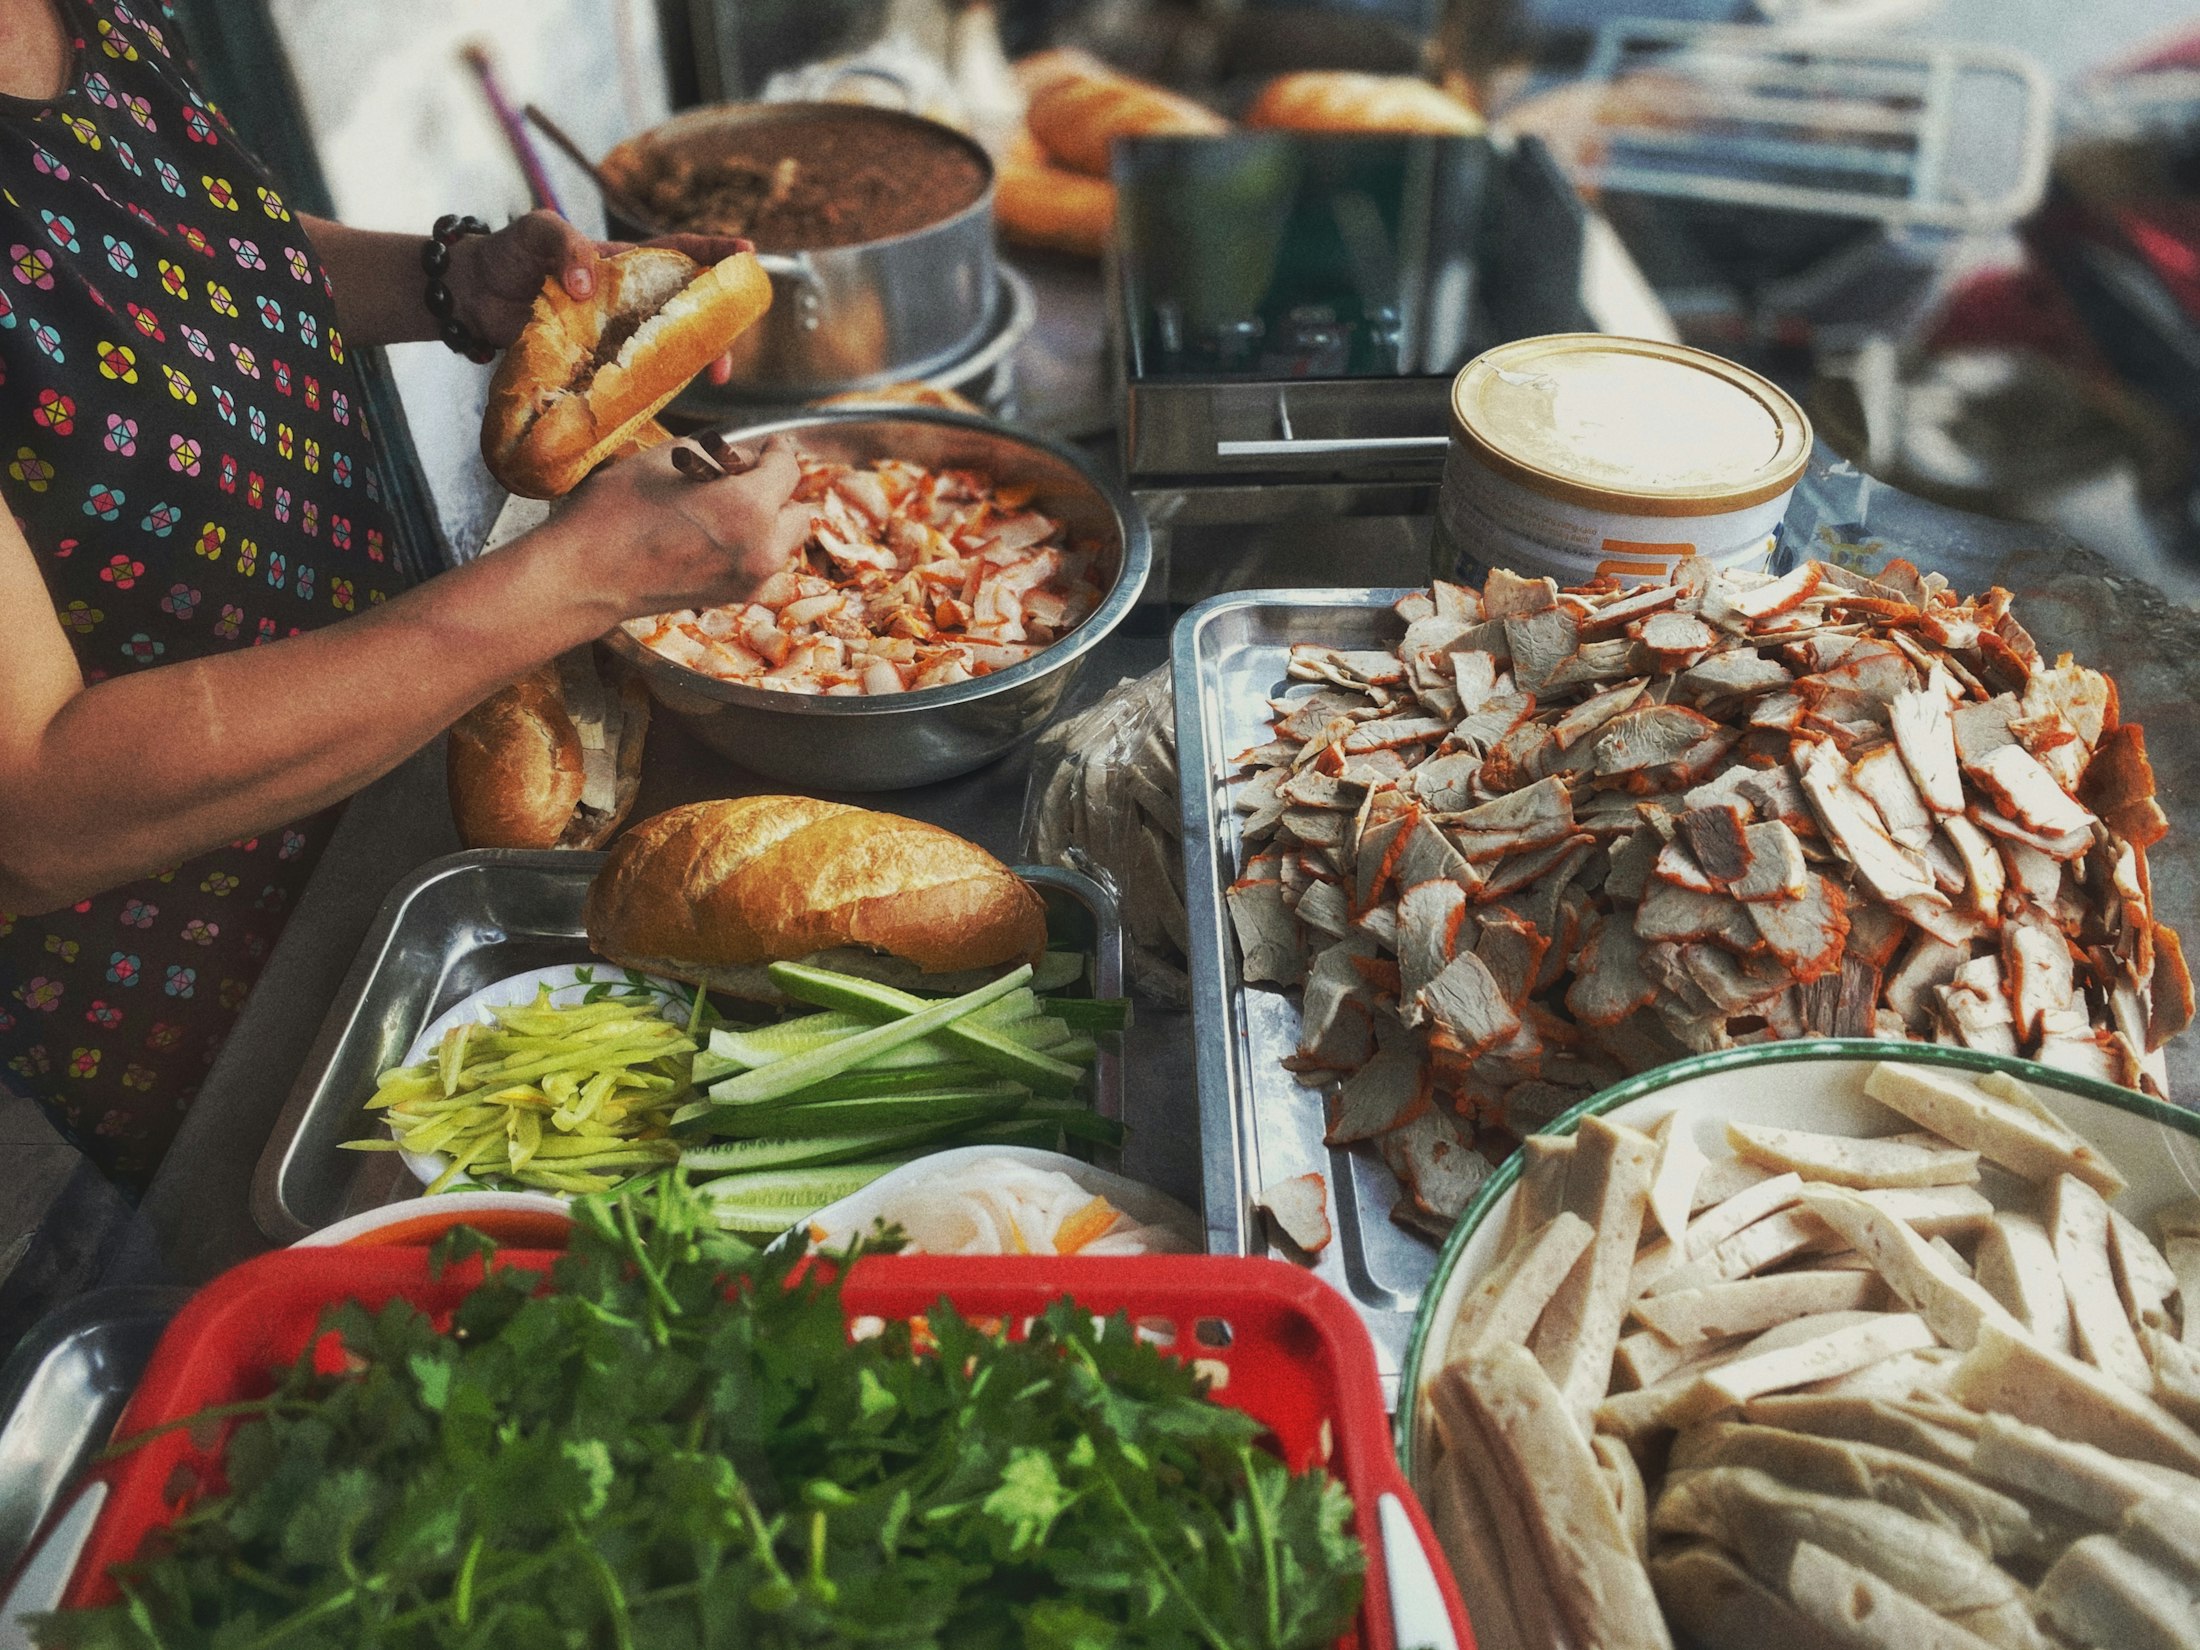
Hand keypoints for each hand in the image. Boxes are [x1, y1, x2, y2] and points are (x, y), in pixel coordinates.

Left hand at [448, 211, 756, 382]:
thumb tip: (588, 285)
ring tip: (711, 380)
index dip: (717, 253)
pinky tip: (669, 401)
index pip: (681, 252)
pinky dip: (654, 390)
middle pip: (688, 310)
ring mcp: (615, 334)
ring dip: (694, 363)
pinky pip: (633, 376)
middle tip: (726, 357)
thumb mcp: (538, 231)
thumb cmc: (508, 254)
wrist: (471, 297)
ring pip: (668, 348)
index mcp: (625, 263)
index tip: (749, 256)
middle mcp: (629, 300)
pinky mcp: (596, 363)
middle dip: (718, 329)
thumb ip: (566, 247)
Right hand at [549, 434, 811, 618]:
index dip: (777, 451)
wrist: (586, 577)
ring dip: (767, 520)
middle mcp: (761, 548)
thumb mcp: (668, 459)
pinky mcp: (733, 596)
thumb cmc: (615, 512)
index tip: (770, 445)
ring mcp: (750, 578)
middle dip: (776, 490)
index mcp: (749, 507)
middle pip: (798, 511)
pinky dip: (751, 544)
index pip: (787, 470)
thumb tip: (745, 459)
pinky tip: (712, 531)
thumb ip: (719, 454)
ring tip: (723, 505)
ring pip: (783, 541)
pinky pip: (761, 562)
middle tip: (740, 476)